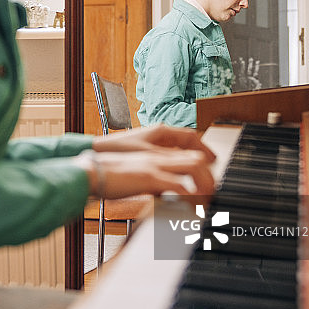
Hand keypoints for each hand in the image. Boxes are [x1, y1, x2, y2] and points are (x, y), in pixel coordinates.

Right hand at [77, 147, 213, 200]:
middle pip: (196, 158)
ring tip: (209, 200)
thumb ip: (149, 183)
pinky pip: (179, 185)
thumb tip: (160, 195)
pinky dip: (190, 196)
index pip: (186, 154)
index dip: (203, 167)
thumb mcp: (133, 178)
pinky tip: (194, 208)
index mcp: (154, 156)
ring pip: (193, 166)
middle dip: (211, 176)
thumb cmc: (108, 177)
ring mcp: (155, 165)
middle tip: (215, 194)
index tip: (210, 183)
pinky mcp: (149, 177)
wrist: (90, 172)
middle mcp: (158, 157)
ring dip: (206, 183)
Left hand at [92, 124, 215, 162]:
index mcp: (162, 132)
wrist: (95, 154)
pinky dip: (175, 164)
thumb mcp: (150, 158)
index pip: (191, 137)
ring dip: (188, 159)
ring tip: (196, 172)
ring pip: (176, 149)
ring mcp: (150, 142)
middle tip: (209, 168)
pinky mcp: (143, 151)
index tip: (213, 160)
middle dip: (199, 155)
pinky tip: (175, 176)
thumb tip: (193, 166)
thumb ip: (172, 161)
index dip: (204, 149)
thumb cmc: (119, 152)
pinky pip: (166, 155)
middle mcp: (158, 135)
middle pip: (186, 142)